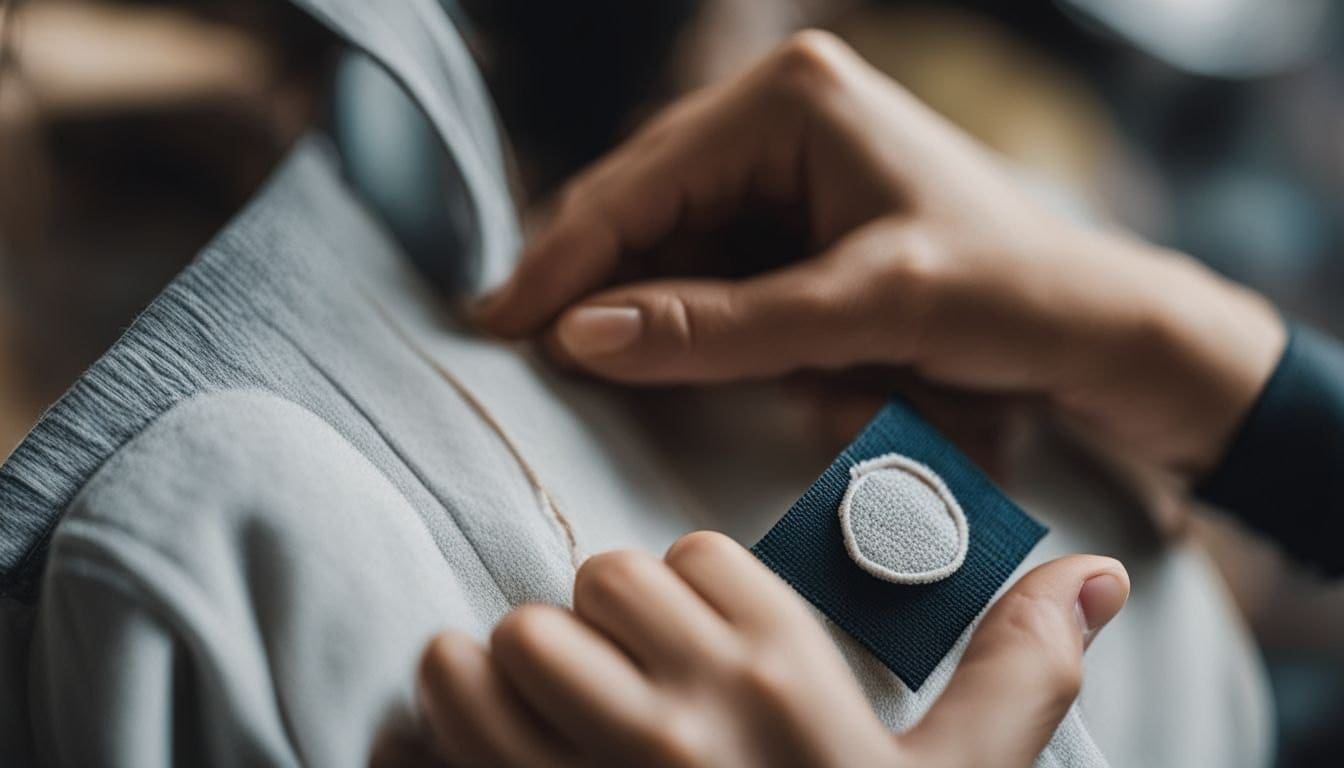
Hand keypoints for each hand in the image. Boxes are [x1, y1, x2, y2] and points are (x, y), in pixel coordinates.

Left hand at [414, 532, 1127, 767]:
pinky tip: (487, 752)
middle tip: (626, 684)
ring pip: (500, 641)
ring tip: (547, 711)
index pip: (692, 556)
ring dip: (511, 668)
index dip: (690, 597)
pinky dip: (445, 723)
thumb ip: (1021, 672)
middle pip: (595, 581)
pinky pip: (437, 719)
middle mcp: (682, 716)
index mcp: (788, 682)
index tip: (700, 649)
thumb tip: (1097, 573)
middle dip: (604, 624)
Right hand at [474, 31, 1284, 482]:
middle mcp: (778, 117)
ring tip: (637, 370)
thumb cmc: (1008, 294)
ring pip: (675, 250)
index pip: (642, 183)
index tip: (496, 325)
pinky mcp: (798, 221)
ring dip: (667, 319)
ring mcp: (786, 168)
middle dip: (602, 288)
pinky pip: (719, 276)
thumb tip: (580, 336)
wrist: (1095, 326)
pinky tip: (706, 363)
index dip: (562, 260)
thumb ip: (722, 325)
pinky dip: (712, 329)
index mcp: (790, 99)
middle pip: (646, 211)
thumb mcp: (865, 308)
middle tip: (523, 352)